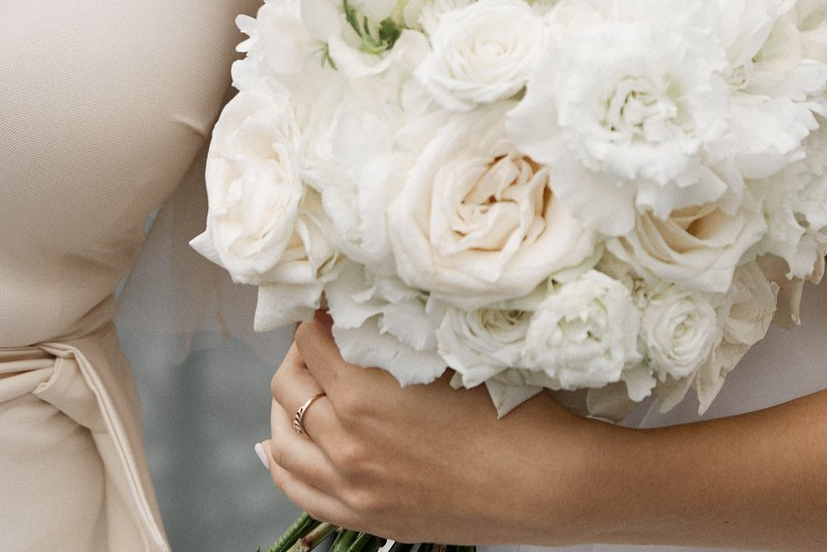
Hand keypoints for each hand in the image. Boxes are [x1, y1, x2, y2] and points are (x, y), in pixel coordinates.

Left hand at [258, 314, 601, 544]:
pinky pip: (299, 490)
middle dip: (298, 357)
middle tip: (320, 342)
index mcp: (362, 396)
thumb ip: (397, 338)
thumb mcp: (451, 356)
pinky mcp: (367, 517)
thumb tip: (364, 315)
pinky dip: (282, 464)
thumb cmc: (513, 414)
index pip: (309, 341)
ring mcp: (353, 488)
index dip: (317, 318)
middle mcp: (345, 445)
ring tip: (302, 387)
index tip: (330, 308)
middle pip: (288, 388)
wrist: (547, 485)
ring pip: (282, 442)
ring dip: (286, 407)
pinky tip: (279, 447)